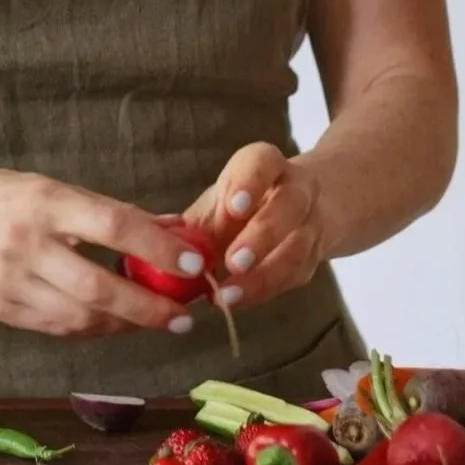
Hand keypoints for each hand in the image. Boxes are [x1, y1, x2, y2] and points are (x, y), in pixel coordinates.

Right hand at [0, 167, 205, 338]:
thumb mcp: (48, 187)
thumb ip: (106, 210)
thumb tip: (169, 227)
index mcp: (43, 202)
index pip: (112, 226)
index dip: (157, 248)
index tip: (193, 263)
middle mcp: (27, 244)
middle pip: (100, 287)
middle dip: (150, 307)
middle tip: (184, 315)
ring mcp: (12, 282)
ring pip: (82, 317)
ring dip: (127, 324)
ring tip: (156, 320)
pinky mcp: (2, 311)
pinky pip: (60, 328)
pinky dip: (94, 328)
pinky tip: (114, 323)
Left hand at [181, 143, 334, 312]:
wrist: (306, 207)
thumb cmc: (247, 200)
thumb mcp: (221, 199)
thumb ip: (192, 221)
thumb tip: (150, 240)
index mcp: (267, 165)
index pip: (264, 161)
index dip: (250, 182)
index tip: (233, 207)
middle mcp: (296, 189)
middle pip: (289, 205)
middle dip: (261, 235)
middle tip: (232, 262)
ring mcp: (311, 224)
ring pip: (297, 247)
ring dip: (263, 275)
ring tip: (227, 295)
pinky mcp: (313, 259)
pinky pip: (293, 277)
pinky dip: (263, 292)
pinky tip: (236, 302)